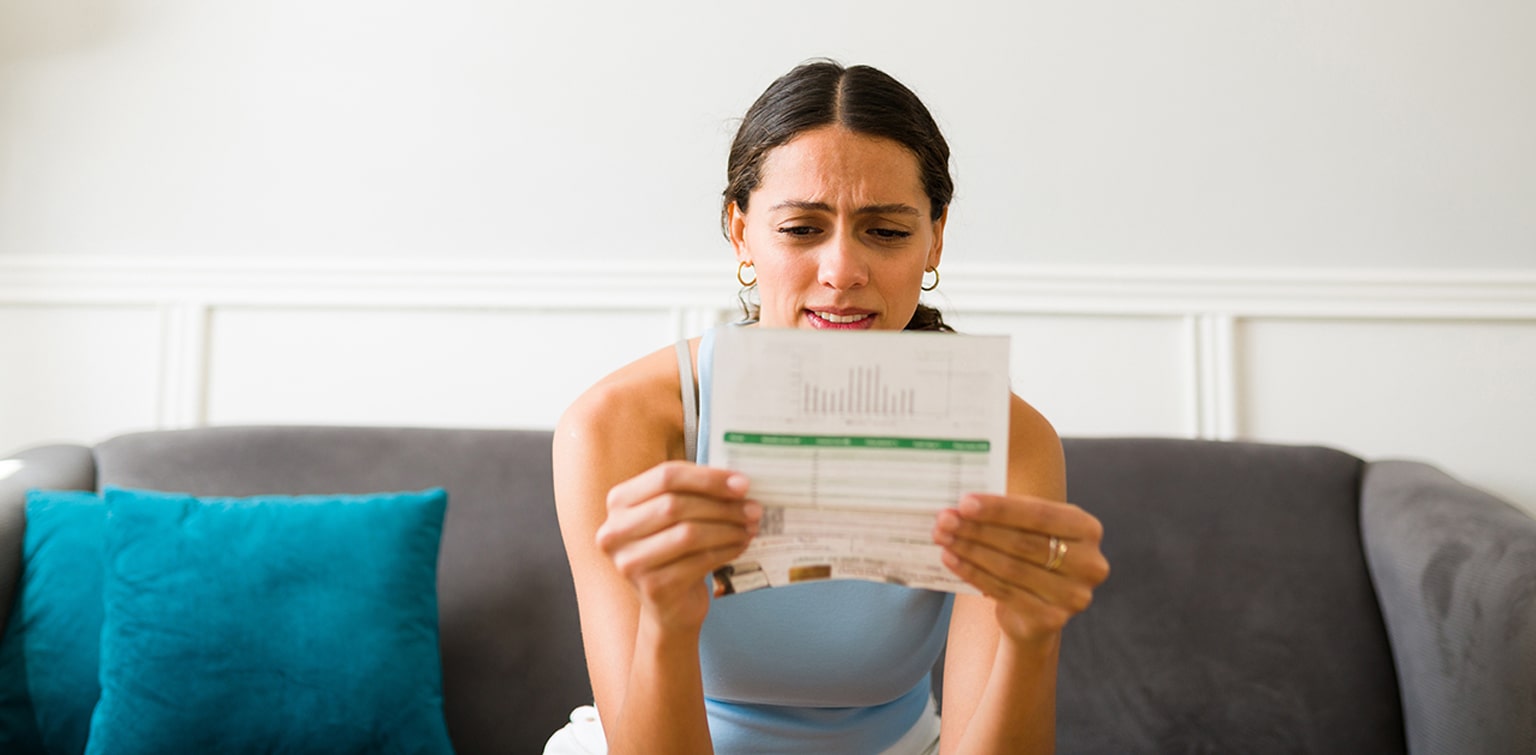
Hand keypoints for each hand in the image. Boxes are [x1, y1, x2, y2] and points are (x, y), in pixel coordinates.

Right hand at [597, 461, 761, 631]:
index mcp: (619, 502)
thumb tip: (738, 483)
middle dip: (722, 505)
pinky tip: (739, 546)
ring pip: (688, 533)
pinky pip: (698, 561)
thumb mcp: (674, 516)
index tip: (742, 483)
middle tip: (753, 509)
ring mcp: (630, 562)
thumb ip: (695, 493)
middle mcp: (615, 531)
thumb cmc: (674, 551)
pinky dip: (725, 551)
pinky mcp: (652, 587)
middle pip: (675, 505)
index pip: (665, 476)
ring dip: (727, 528)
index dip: (708, 478)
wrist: (669, 605)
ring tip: (749, 527)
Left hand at [933, 493, 1108, 643]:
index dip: (1000, 509)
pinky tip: (951, 560)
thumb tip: (962, 505)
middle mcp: (1089, 563)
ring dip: (970, 550)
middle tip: (944, 520)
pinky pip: (1003, 591)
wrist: (1035, 613)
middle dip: (978, 529)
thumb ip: (1009, 515)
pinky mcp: (1052, 619)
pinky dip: (973, 573)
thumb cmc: (1029, 557)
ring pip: (1010, 567)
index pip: (1039, 514)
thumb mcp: (1030, 530)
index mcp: (1088, 529)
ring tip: (943, 538)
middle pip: (1022, 542)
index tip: (964, 502)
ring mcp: (1074, 594)